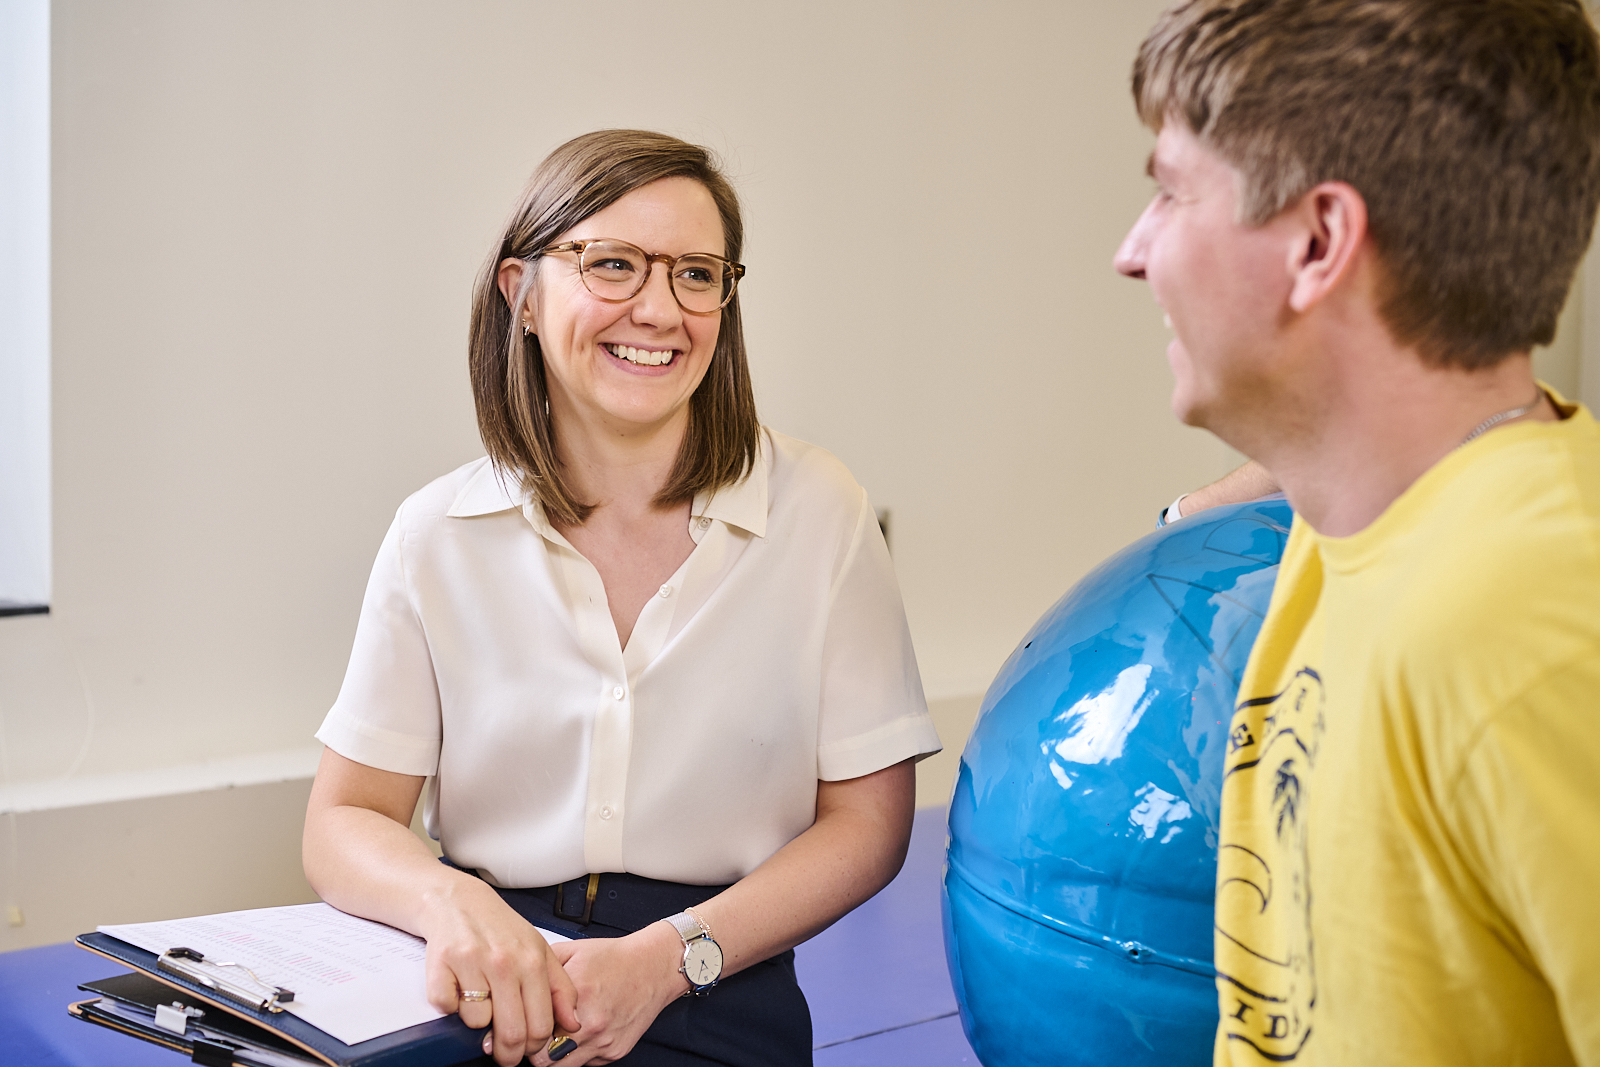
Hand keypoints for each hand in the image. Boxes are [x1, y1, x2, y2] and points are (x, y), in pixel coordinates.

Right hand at [417, 874, 580, 1066]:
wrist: (459, 901)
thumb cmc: (501, 929)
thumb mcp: (540, 951)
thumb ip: (561, 988)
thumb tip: (573, 1024)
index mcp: (532, 962)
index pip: (540, 1025)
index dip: (533, 1047)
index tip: (526, 1049)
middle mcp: (504, 962)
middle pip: (511, 1033)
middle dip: (507, 1054)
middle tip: (502, 1052)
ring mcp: (472, 963)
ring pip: (477, 1023)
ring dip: (476, 1023)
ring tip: (479, 1003)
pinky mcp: (440, 965)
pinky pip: (446, 1008)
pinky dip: (449, 1006)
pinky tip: (458, 989)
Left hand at [528, 921, 685, 1065]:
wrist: (654, 966)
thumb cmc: (613, 958)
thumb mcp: (572, 951)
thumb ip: (541, 968)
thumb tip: (513, 982)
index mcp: (575, 994)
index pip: (531, 1029)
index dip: (519, 1030)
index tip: (514, 1027)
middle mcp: (590, 1023)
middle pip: (543, 1058)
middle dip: (533, 1050)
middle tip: (531, 1037)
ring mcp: (603, 1041)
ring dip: (553, 1056)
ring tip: (554, 1038)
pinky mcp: (615, 1052)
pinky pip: (586, 1064)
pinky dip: (578, 1054)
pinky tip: (580, 1036)